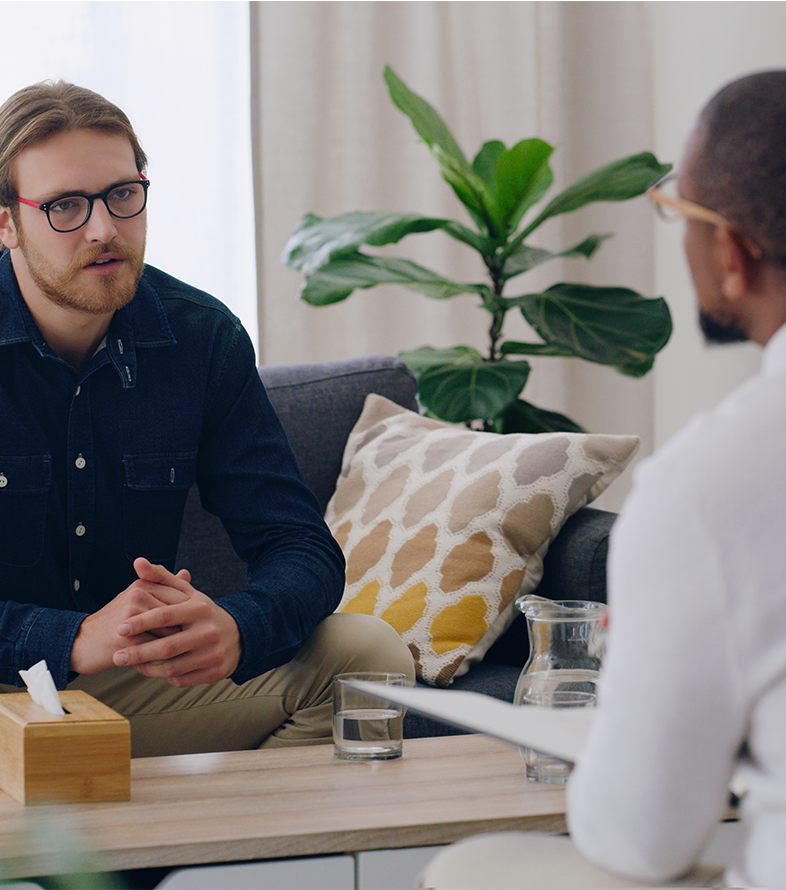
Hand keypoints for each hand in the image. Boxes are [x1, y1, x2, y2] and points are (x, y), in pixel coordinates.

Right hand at [70, 559, 190, 674]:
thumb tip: (187, 574)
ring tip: (182, 656)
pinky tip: (168, 665)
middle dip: (187, 631)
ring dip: (178, 647)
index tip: (195, 629)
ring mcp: (132, 615)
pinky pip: (156, 649)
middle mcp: (138, 595)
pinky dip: (165, 659)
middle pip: (179, 615)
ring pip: (170, 632)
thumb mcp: (138, 599)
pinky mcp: (125, 636)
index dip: (191, 616)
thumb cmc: (115, 622)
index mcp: (144, 584)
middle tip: (192, 644)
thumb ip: (164, 586)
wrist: (82, 643)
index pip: (181, 597)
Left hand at [112, 559, 241, 686]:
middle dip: (138, 653)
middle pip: (167, 647)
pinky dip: (163, 677)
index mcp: (200, 610)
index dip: (141, 622)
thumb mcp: (187, 593)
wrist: (239, 635)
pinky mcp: (214, 672)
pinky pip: (182, 680)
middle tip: (117, 656)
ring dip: (147, 668)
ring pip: (173, 667)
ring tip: (131, 664)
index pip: (166, 616)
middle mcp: (208, 632)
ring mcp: (212, 654)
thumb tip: (138, 562)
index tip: (120, 628)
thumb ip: (161, 577)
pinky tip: (152, 670)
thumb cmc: (204, 613)